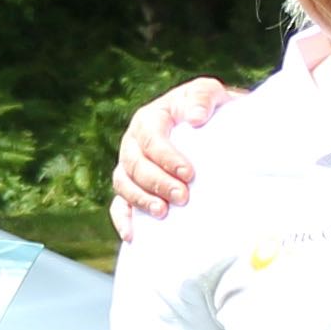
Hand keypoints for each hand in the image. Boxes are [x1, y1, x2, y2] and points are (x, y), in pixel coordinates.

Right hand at [105, 80, 241, 230]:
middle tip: (182, 196)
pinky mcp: (132, 189)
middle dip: (157, 182)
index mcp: (149, 119)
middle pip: (135, 164)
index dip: (166, 157)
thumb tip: (195, 118)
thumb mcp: (210, 94)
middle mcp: (134, 143)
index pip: (151, 138)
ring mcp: (130, 167)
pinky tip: (133, 235)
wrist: (212, 129)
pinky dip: (123, 220)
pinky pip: (119, 205)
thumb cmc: (210, 111)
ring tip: (163, 213)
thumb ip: (203, 98)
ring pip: (124, 184)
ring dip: (141, 200)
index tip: (189, 173)